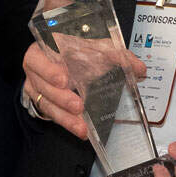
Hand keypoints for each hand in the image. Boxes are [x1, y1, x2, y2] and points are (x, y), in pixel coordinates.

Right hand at [22, 41, 140, 137]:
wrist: (61, 58)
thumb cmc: (75, 49)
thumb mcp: (94, 47)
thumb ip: (117, 56)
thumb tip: (140, 70)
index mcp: (43, 48)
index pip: (38, 58)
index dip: (48, 69)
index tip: (64, 79)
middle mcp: (35, 69)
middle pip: (43, 86)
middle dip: (61, 98)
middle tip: (78, 106)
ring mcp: (35, 87)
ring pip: (46, 104)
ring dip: (64, 116)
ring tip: (82, 125)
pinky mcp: (40, 102)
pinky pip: (51, 115)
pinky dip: (67, 123)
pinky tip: (80, 129)